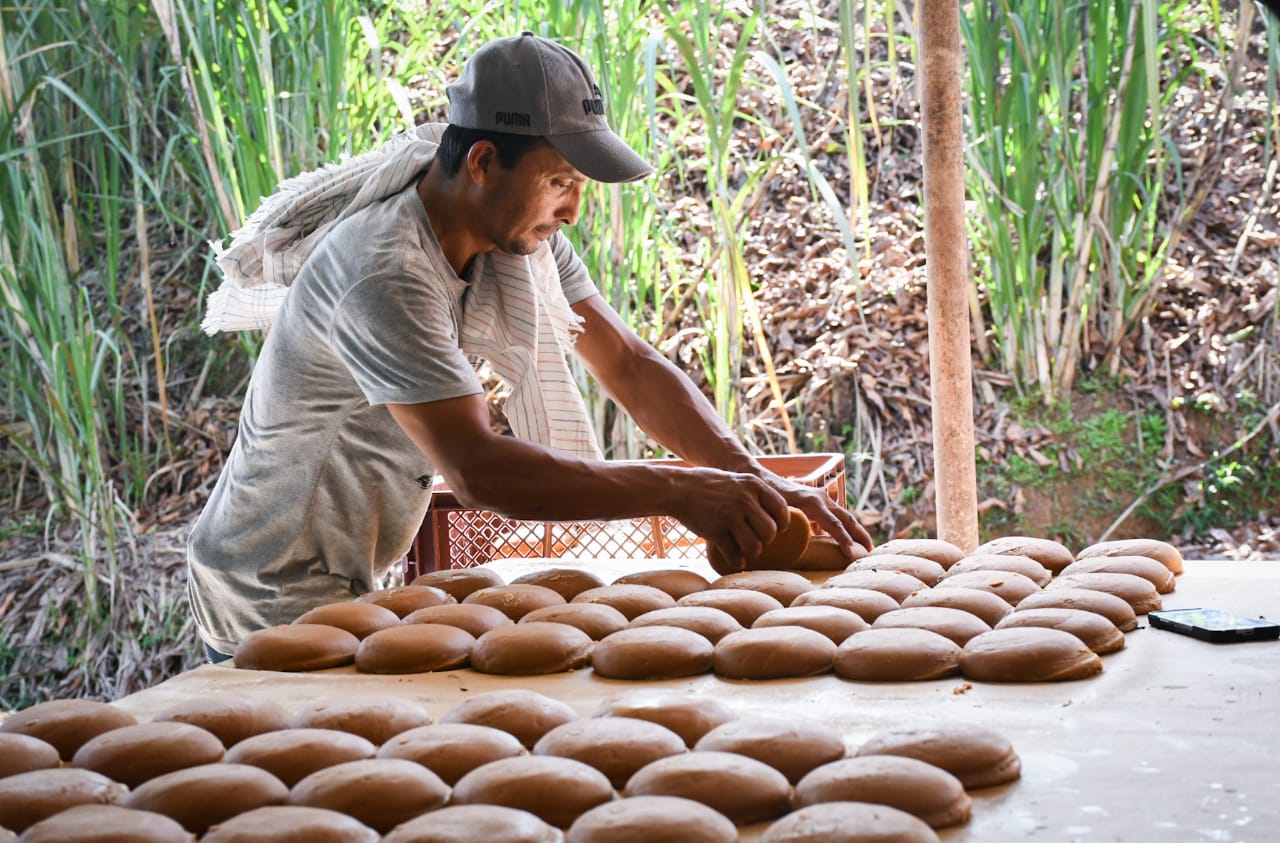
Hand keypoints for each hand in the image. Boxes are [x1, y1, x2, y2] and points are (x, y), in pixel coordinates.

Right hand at [670, 468, 791, 573]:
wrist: (678, 488)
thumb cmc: (708, 484)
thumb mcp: (736, 479)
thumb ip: (754, 492)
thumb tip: (776, 513)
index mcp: (753, 484)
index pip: (781, 509)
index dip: (782, 524)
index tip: (778, 529)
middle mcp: (744, 500)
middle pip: (770, 531)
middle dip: (766, 540)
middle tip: (757, 539)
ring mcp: (730, 516)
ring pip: (755, 546)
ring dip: (752, 553)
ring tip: (746, 551)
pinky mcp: (715, 531)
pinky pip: (734, 554)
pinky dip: (736, 561)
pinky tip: (735, 559)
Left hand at [760, 470, 873, 557]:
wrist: (760, 478)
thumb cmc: (766, 497)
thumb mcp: (776, 511)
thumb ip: (787, 526)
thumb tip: (793, 551)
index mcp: (812, 502)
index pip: (834, 523)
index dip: (843, 539)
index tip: (851, 553)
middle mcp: (820, 499)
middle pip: (846, 519)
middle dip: (859, 535)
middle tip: (870, 553)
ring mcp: (821, 498)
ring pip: (844, 516)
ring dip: (856, 531)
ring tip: (866, 548)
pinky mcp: (818, 501)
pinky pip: (836, 515)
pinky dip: (846, 527)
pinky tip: (849, 540)